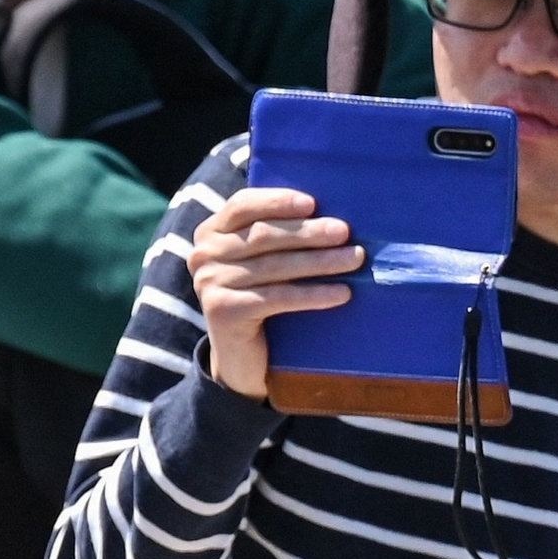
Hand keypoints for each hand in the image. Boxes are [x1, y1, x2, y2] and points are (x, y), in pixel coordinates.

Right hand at [188, 184, 355, 399]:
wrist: (242, 357)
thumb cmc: (261, 297)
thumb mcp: (261, 260)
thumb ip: (277, 234)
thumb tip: (330, 212)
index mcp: (211, 232)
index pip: (243, 205)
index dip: (278, 201)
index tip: (313, 203)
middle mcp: (203, 254)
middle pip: (263, 236)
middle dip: (308, 232)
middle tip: (344, 232)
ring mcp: (209, 283)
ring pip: (274, 266)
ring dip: (319, 261)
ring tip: (354, 259)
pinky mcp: (223, 311)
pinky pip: (277, 298)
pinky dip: (313, 294)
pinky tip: (341, 293)